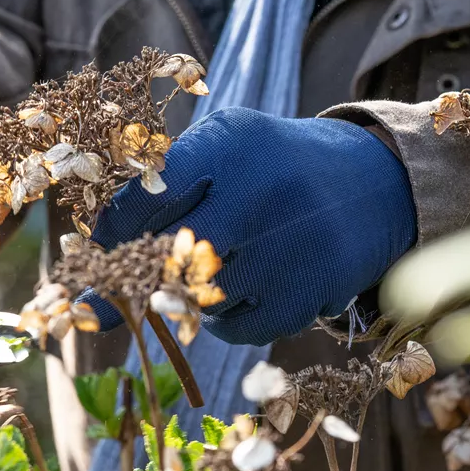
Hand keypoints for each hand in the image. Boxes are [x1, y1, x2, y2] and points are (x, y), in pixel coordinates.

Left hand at [89, 108, 416, 345]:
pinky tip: (244, 290)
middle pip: (167, 255)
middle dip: (137, 276)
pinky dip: (226, 318)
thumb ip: (162, 186)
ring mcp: (289, 246)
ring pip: (198, 297)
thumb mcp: (226, 147)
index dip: (113, 231)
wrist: (375, 185)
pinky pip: (234, 328)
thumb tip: (94, 253)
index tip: (101, 250)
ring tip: (214, 268)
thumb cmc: (273, 168)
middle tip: (126, 286)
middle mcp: (262, 190)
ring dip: (189, 294)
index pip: (146, 195)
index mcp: (231, 142)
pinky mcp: (308, 293)